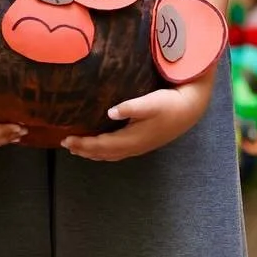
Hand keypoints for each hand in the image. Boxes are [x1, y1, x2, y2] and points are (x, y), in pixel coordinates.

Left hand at [62, 80, 210, 160]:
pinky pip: (118, 153)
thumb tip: (110, 111)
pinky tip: (102, 148)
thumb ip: (130, 107)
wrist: (189, 111)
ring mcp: (139, 147)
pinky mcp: (143, 144)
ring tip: (79, 149)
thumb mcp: (151, 102)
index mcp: (131, 138)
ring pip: (111, 155)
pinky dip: (105, 152)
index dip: (83, 144)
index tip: (66, 139)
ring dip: (93, 153)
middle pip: (103, 153)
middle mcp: (133, 147)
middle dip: (84, 150)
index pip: (101, 145)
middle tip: (66, 144)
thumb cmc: (169, 104)